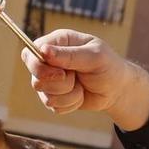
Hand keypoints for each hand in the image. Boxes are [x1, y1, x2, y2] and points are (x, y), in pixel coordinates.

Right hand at [21, 30, 148, 128]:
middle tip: (74, 80)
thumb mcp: (94, 57)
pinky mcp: (54, 96)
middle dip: (58, 83)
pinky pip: (53, 106)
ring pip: (45, 94)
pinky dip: (70, 104)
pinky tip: (81, 95)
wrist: (117, 89)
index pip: (31, 52)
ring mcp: (50, 80)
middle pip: (35, 76)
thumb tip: (43, 50)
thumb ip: (69, 55)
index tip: (61, 73)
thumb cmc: (108, 66)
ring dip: (68, 95)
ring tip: (82, 86)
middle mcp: (50, 60)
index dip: (39, 65)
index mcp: (58, 42)